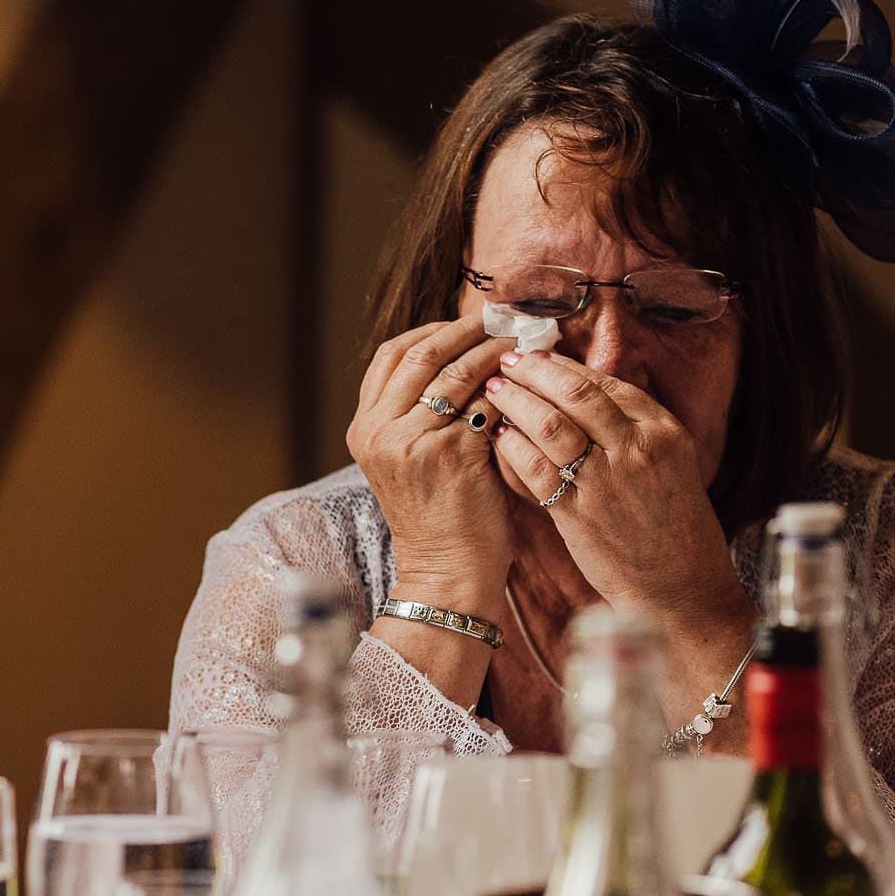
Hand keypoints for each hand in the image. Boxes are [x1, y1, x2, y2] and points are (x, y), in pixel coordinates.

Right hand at [348, 316, 516, 609]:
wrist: (446, 574)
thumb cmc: (441, 518)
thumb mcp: (410, 460)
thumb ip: (420, 413)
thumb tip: (464, 356)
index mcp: (363, 428)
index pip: (392, 355)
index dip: (432, 330)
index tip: (468, 324)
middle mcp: (378, 431)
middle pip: (421, 353)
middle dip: (466, 330)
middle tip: (502, 321)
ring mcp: (411, 441)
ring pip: (456, 371)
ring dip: (494, 351)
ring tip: (523, 345)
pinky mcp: (450, 453)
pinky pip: (485, 401)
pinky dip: (510, 386)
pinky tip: (531, 382)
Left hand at [483, 349, 746, 622]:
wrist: (679, 585)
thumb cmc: (668, 523)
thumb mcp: (665, 463)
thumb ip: (627, 428)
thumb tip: (578, 389)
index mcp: (662, 431)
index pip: (604, 383)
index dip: (562, 366)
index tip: (534, 355)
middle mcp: (637, 448)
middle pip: (575, 394)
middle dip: (534, 372)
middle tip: (504, 360)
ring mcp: (608, 480)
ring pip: (551, 425)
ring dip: (516, 402)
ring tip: (493, 390)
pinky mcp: (579, 512)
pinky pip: (535, 468)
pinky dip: (511, 447)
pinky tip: (497, 436)